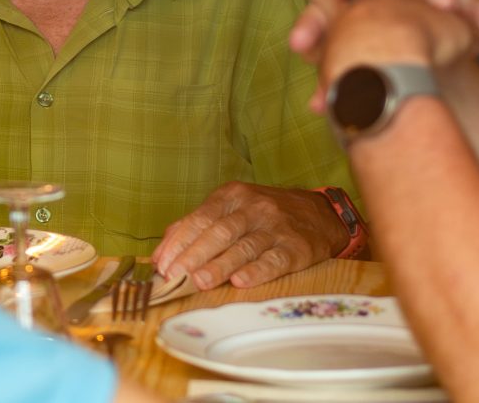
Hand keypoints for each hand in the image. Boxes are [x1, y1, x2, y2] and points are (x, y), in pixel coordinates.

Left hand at [152, 182, 346, 289]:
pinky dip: (256, 271)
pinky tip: (240, 281)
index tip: (163, 264)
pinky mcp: (297, 247)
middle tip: (175, 275)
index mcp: (232, 196)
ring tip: (199, 281)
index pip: (200, 218)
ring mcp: (276, 227)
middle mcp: (254, 208)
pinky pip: (274, 260)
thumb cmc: (263, 215)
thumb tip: (160, 254)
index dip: (180, 242)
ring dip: (219, 265)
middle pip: (220, 231)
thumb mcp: (230, 208)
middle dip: (194, 255)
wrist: (318, 214)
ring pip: (244, 247)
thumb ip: (194, 227)